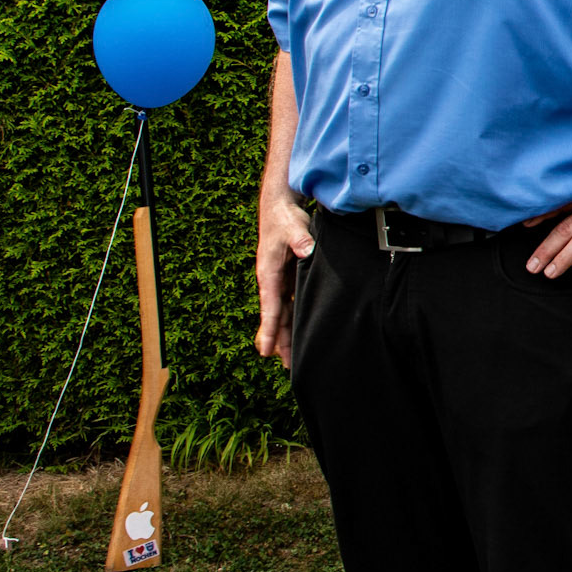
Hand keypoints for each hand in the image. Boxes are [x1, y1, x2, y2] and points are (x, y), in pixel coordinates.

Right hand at [255, 194, 314, 367]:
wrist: (282, 206)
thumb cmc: (285, 217)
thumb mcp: (294, 226)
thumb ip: (300, 239)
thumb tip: (304, 251)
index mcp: (269, 272)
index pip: (270, 306)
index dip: (269, 329)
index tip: (266, 351)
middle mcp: (272, 280)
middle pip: (276, 316)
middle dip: (280, 341)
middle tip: (288, 366)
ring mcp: (281, 281)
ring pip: (284, 313)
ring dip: (288, 335)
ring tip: (292, 360)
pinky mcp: (290, 278)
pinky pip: (291, 304)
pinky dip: (294, 320)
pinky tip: (300, 335)